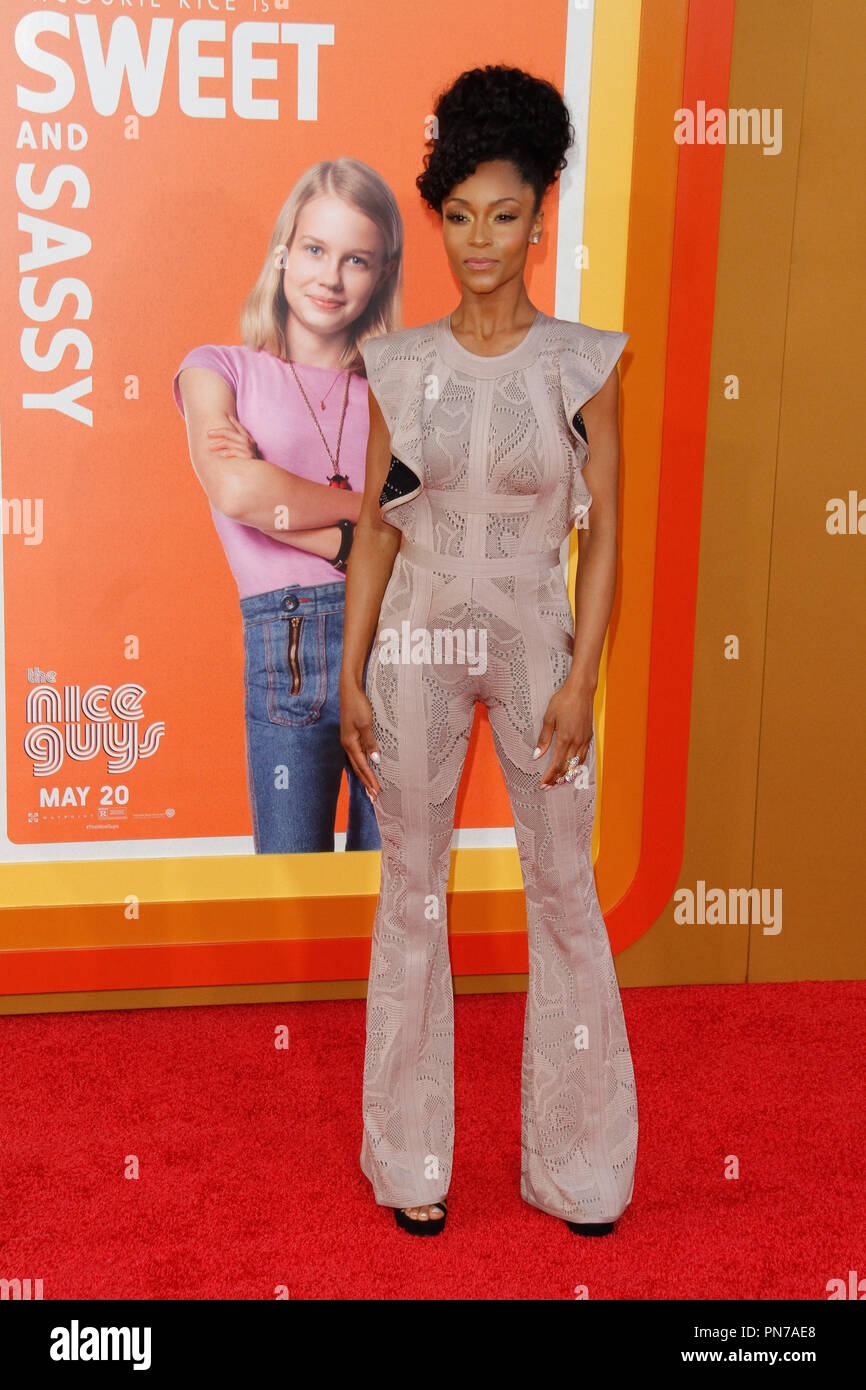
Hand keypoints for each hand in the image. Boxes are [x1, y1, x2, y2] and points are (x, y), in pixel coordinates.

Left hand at [207, 413, 259, 459]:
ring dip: (218, 444)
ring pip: (230, 443)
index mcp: (248, 439)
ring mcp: (248, 449)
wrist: (261, 476)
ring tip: (210, 447)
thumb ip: (237, 445)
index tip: (225, 417)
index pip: (239, 427)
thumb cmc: (250, 464)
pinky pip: (235, 452)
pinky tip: (220, 455)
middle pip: (230, 433)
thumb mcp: (245, 452)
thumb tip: (226, 439)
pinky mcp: (248, 456)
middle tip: (208, 433)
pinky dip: (227, 452)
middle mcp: (249, 442)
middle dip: (218, 432)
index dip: (232, 421)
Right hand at [339, 681, 381, 800]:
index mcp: (350, 743)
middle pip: (358, 768)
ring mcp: (348, 740)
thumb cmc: (358, 705)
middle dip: (366, 783)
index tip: (376, 792)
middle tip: (374, 797)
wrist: (349, 690)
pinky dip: (362, 765)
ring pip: (357, 763)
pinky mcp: (351, 736)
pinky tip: (366, 768)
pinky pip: (357, 755)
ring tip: (370, 787)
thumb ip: (370, 742)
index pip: (362, 766)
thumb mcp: (366, 724)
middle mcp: (347, 744)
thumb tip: (375, 760)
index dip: (370, 780)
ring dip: (364, 776)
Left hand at [534, 685, 593, 787]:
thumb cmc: (563, 701)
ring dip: (568, 774)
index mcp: (565, 739)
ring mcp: (584, 740)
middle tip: (549, 786)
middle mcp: (576, 742)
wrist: (581, 690)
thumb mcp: (548, 719)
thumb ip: (543, 739)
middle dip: (557, 779)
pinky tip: (572, 767)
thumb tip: (537, 755)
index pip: (557, 765)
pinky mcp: (589, 736)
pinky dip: (577, 765)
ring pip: (577, 764)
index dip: (550, 777)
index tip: (543, 784)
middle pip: (567, 768)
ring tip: (559, 780)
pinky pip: (583, 756)